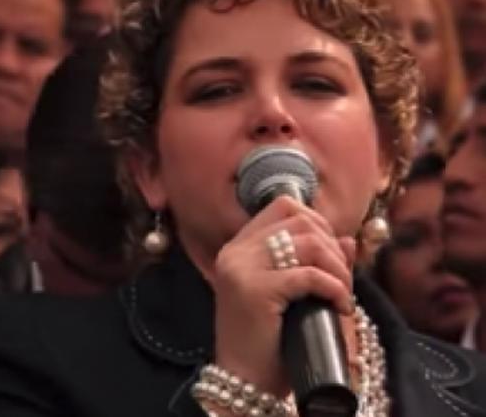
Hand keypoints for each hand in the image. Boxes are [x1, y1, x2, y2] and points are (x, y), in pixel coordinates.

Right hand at [210, 196, 356, 395]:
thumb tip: (348, 239)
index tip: (331, 254)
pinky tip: (340, 307)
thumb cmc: (269, 341)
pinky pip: (310, 275)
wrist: (245, 381)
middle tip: (342, 279)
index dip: (317, 222)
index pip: (283, 206)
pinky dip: (335, 289)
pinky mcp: (255, 290)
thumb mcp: (291, 296)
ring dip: (338, 269)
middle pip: (300, 220)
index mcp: (238, 248)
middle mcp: (236, 252)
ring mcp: (242, 269)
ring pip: (308, 243)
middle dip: (333, 246)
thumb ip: (314, 263)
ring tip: (343, 295)